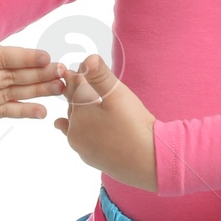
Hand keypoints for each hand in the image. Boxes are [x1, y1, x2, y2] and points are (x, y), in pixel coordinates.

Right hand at [0, 18, 65, 122]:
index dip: (25, 58)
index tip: (47, 57)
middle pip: (9, 79)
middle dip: (39, 75)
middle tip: (64, 71)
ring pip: (9, 97)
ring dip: (37, 93)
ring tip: (61, 88)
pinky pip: (0, 114)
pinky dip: (21, 112)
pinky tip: (41, 111)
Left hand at [51, 54, 157, 189]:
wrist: (149, 162)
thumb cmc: (134, 125)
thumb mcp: (117, 94)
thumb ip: (100, 75)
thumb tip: (87, 57)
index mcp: (79, 110)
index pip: (73, 84)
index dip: (78, 73)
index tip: (80, 65)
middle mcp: (74, 129)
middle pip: (71, 104)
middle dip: (76, 91)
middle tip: (79, 79)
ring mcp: (81, 147)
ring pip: (73, 122)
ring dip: (75, 111)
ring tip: (74, 101)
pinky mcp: (90, 159)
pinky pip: (79, 140)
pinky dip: (77, 130)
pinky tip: (71, 128)